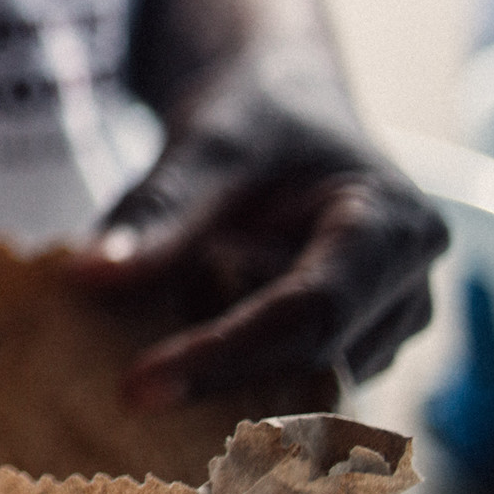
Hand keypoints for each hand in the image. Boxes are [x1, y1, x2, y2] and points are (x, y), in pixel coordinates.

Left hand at [65, 70, 447, 410]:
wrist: (284, 106)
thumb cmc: (257, 113)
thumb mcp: (208, 142)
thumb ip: (158, 209)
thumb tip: (88, 275)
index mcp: (394, 225)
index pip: (312, 311)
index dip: (226, 355)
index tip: (137, 386)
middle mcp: (406, 288)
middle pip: (310, 360)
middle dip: (215, 374)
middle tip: (122, 385)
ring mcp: (384, 326)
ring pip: (296, 383)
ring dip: (223, 371)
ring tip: (165, 322)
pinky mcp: (350, 348)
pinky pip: (286, 382)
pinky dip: (228, 371)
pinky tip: (179, 345)